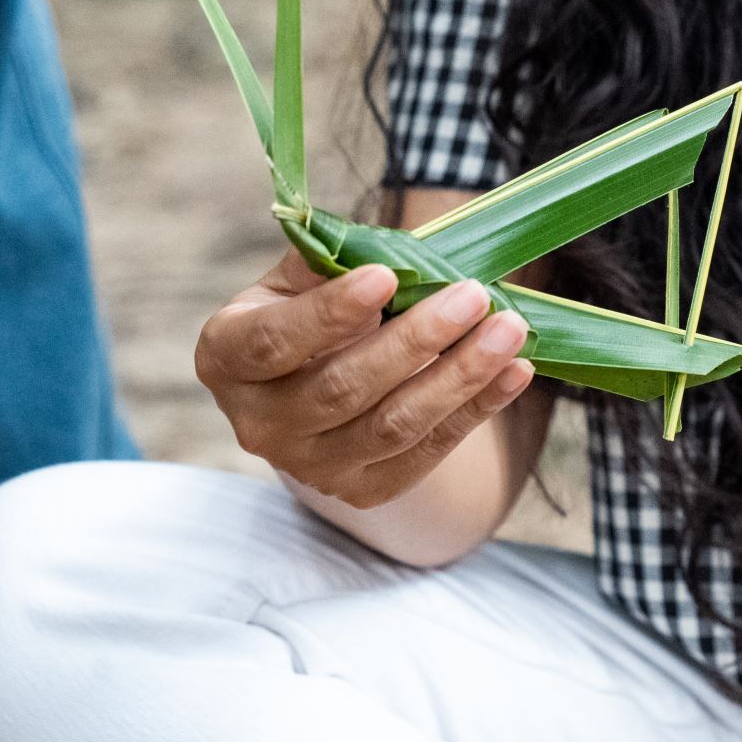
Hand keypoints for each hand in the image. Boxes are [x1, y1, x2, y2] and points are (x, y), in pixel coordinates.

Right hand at [195, 250, 534, 508]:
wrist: (320, 379)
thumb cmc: (311, 311)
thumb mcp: (300, 277)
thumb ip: (329, 261)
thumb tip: (384, 251)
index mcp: (226, 357)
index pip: (274, 341)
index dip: (328, 313)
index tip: (386, 275)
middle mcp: (258, 423)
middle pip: (342, 388)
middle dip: (416, 339)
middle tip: (474, 295)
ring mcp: (310, 467)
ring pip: (393, 426)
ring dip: (459, 376)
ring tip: (509, 329)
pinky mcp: (363, 490)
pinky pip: (427, 452)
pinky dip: (477, 409)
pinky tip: (515, 371)